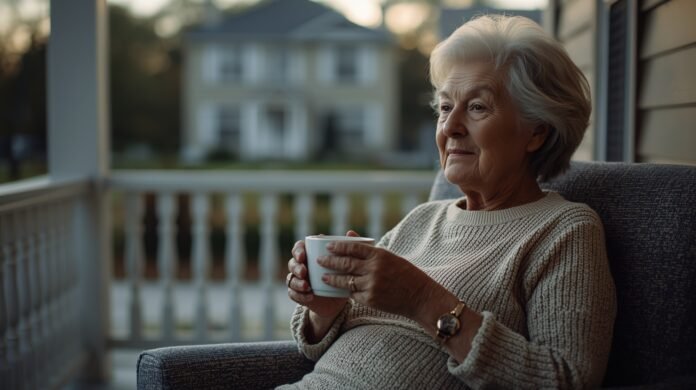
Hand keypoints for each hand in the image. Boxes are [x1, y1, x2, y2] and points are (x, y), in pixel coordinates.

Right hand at [286, 231, 358, 318]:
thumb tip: (350, 232)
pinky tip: (309, 296)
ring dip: (297, 283)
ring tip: (307, 286)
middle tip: (304, 272)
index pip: (298, 248)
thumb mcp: (345, 261)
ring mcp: (298, 280)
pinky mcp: (298, 294)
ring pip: (291, 279)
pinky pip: (293, 294)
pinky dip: (300, 295)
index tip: (303, 256)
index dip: (298, 251)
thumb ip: (347, 246)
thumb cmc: (340, 274)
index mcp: (308, 254)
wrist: (338, 297)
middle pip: (292, 263)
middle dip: (296, 267)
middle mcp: (301, 266)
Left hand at [319, 241, 444, 320]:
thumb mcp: (390, 257)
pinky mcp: (371, 299)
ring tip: (323, 277)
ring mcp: (372, 285)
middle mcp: (374, 269)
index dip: (338, 247)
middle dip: (330, 262)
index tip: (328, 246)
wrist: (420, 297)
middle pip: (345, 263)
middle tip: (319, 260)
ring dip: (332, 279)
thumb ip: (369, 249)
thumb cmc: (406, 274)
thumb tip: (349, 235)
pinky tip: (339, 290)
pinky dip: (347, 291)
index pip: (353, 248)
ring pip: (345, 281)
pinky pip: (354, 294)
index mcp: (380, 255)